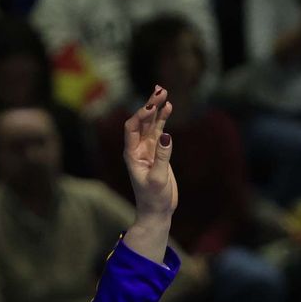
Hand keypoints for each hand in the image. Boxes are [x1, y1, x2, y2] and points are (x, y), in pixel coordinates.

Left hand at [123, 86, 176, 220]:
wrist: (157, 211)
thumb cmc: (154, 198)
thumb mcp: (158, 179)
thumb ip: (162, 157)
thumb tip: (166, 135)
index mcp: (131, 155)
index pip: (131, 128)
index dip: (140, 115)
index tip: (152, 107)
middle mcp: (137, 149)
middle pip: (141, 121)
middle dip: (150, 106)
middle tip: (160, 90)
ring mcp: (147, 149)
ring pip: (150, 124)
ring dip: (156, 109)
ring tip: (164, 93)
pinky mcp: (157, 152)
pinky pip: (159, 131)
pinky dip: (163, 119)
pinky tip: (169, 107)